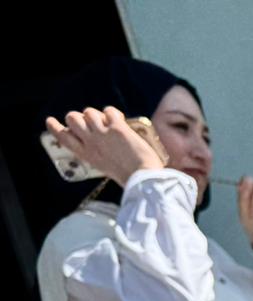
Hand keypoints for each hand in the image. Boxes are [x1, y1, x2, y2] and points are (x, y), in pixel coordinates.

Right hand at [44, 107, 165, 186]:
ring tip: (108, 122)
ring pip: (89, 111)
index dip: (55, 127)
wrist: (144, 179)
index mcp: (86, 155)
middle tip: (91, 123)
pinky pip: (109, 111)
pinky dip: (113, 113)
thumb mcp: (103, 167)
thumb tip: (92, 138)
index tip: (51, 121)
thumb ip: (95, 154)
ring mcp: (103, 134)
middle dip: (79, 116)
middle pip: (72, 118)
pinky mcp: (117, 129)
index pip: (62, 137)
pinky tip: (120, 120)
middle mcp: (91, 143)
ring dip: (98, 114)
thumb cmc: (128, 177)